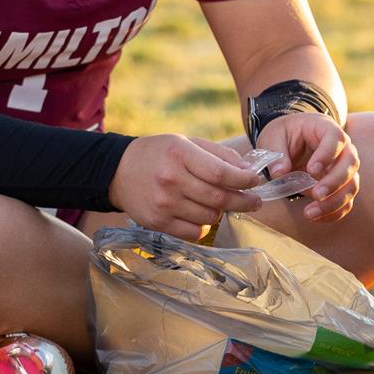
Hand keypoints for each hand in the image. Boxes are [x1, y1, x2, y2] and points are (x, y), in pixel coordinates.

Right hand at [109, 135, 263, 240]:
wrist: (117, 171)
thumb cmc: (157, 154)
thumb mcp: (185, 142)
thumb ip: (217, 154)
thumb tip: (247, 170)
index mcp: (179, 153)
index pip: (221, 172)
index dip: (244, 180)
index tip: (255, 181)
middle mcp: (171, 179)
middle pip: (219, 198)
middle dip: (243, 201)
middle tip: (255, 201)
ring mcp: (164, 203)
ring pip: (210, 216)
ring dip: (221, 211)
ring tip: (218, 203)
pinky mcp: (158, 222)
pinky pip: (194, 232)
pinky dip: (204, 225)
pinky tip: (200, 214)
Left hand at [255, 113, 359, 222]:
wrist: (289, 140)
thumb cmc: (283, 134)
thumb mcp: (273, 137)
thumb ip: (276, 153)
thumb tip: (279, 173)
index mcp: (325, 128)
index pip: (336, 138)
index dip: (327, 154)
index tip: (311, 170)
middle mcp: (341, 148)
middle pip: (350, 163)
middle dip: (335, 182)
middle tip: (317, 195)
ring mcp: (343, 167)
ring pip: (351, 184)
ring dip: (335, 201)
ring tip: (310, 212)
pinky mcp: (340, 185)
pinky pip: (345, 200)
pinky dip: (334, 212)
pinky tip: (316, 218)